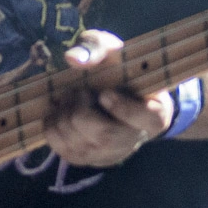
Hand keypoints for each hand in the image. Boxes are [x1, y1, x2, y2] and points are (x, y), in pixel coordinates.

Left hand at [43, 30, 175, 166]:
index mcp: (153, 115)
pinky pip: (60, 146)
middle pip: (104, 134)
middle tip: (80, 90)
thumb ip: (97, 48)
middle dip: (81, 108)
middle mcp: (133, 141)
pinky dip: (53, 124)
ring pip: (79, 141)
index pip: (145, 118)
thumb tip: (72, 59)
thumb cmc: (117, 69)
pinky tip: (61, 111)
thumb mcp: (112, 49)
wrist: (114, 94)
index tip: (106, 92)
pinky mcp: (85, 159)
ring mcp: (108, 154)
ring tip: (70, 98)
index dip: (122, 107)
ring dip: (65, 114)